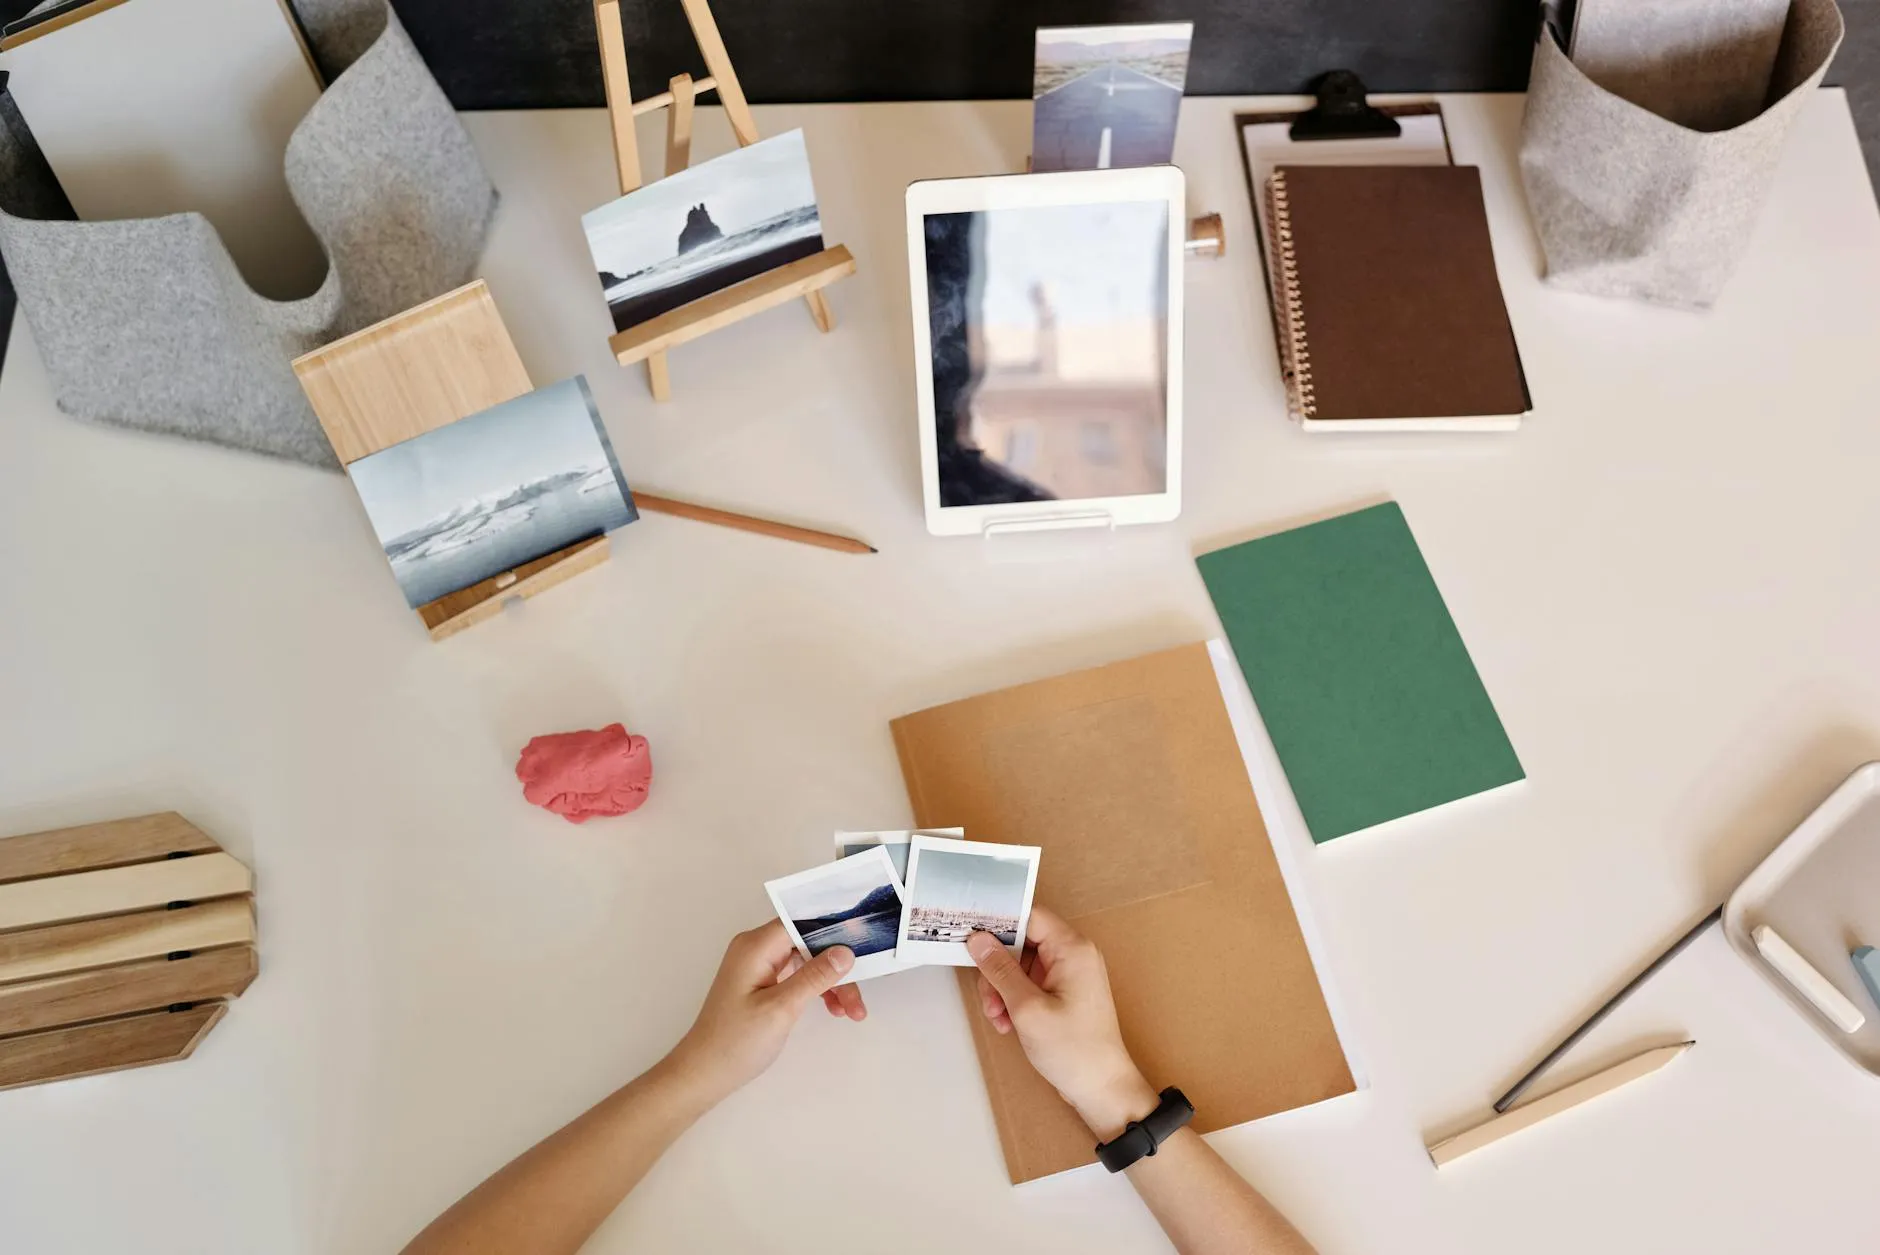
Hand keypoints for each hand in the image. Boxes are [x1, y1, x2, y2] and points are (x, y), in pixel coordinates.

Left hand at [659, 922, 857, 1105]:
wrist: (705, 1073)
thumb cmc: (737, 1041)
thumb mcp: (781, 1009)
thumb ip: (814, 977)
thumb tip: (845, 951)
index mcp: (756, 946)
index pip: (802, 921)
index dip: (834, 929)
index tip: (864, 944)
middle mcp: (757, 948)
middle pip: (808, 943)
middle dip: (837, 967)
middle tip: (858, 998)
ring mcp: (759, 966)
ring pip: (807, 961)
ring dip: (831, 983)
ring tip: (852, 1012)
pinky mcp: (763, 983)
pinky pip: (798, 975)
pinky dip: (816, 990)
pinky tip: (834, 1009)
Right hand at [967, 906, 1157, 1140]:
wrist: (1101, 1089)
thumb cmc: (1072, 1049)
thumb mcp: (1027, 1008)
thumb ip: (1000, 970)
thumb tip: (977, 938)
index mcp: (1071, 948)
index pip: (1028, 916)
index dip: (997, 923)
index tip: (969, 936)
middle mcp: (1073, 955)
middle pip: (1021, 942)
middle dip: (997, 970)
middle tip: (988, 999)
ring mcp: (1069, 975)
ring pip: (1021, 966)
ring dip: (1002, 990)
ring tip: (998, 1018)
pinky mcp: (1063, 994)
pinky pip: (1030, 984)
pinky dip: (1014, 1000)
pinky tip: (1008, 1024)